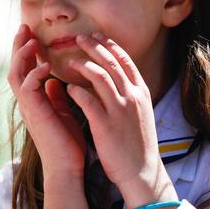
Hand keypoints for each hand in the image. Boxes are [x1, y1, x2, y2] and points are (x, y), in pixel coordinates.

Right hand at [7, 24, 86, 178]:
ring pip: (15, 74)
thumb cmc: (68, 144)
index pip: (26, 69)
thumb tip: (54, 81)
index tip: (33, 34)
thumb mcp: (64, 113)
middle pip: (15, 67)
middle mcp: (27, 102)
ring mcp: (28, 108)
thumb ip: (56, 97)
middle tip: (25, 27)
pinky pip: (27, 88)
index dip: (27, 51)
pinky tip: (45, 65)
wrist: (68, 168)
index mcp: (35, 100)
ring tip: (30, 40)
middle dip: (19, 46)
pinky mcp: (34, 114)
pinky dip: (34, 74)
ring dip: (22, 56)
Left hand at [66, 33, 162, 193]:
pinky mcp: (106, 125)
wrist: (142, 171)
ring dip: (82, 64)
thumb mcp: (141, 114)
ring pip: (99, 76)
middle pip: (111, 62)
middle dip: (94, 46)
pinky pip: (87, 100)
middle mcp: (132, 97)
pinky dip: (76, 90)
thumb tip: (120, 81)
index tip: (97, 36)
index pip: (125, 60)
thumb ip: (131, 95)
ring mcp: (120, 110)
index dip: (110, 45)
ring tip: (69, 61)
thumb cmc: (138, 145)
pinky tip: (67, 87)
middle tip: (79, 38)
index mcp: (141, 92)